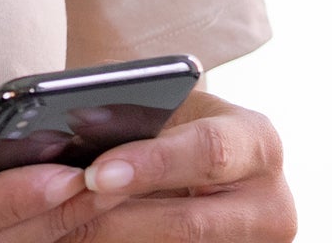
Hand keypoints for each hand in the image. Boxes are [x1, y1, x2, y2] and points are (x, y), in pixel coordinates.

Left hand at [48, 88, 296, 239]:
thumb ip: (129, 114)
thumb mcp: (161, 102)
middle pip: (189, 223)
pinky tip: (75, 235)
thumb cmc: (167, 115)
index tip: (95, 173)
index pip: (208, 153)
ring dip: (108, 238)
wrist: (190, 147)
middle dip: (116, 216)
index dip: (151, 165)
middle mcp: (272, 203)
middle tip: (62, 206)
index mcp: (258, 141)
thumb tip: (67, 128)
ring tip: (59, 225)